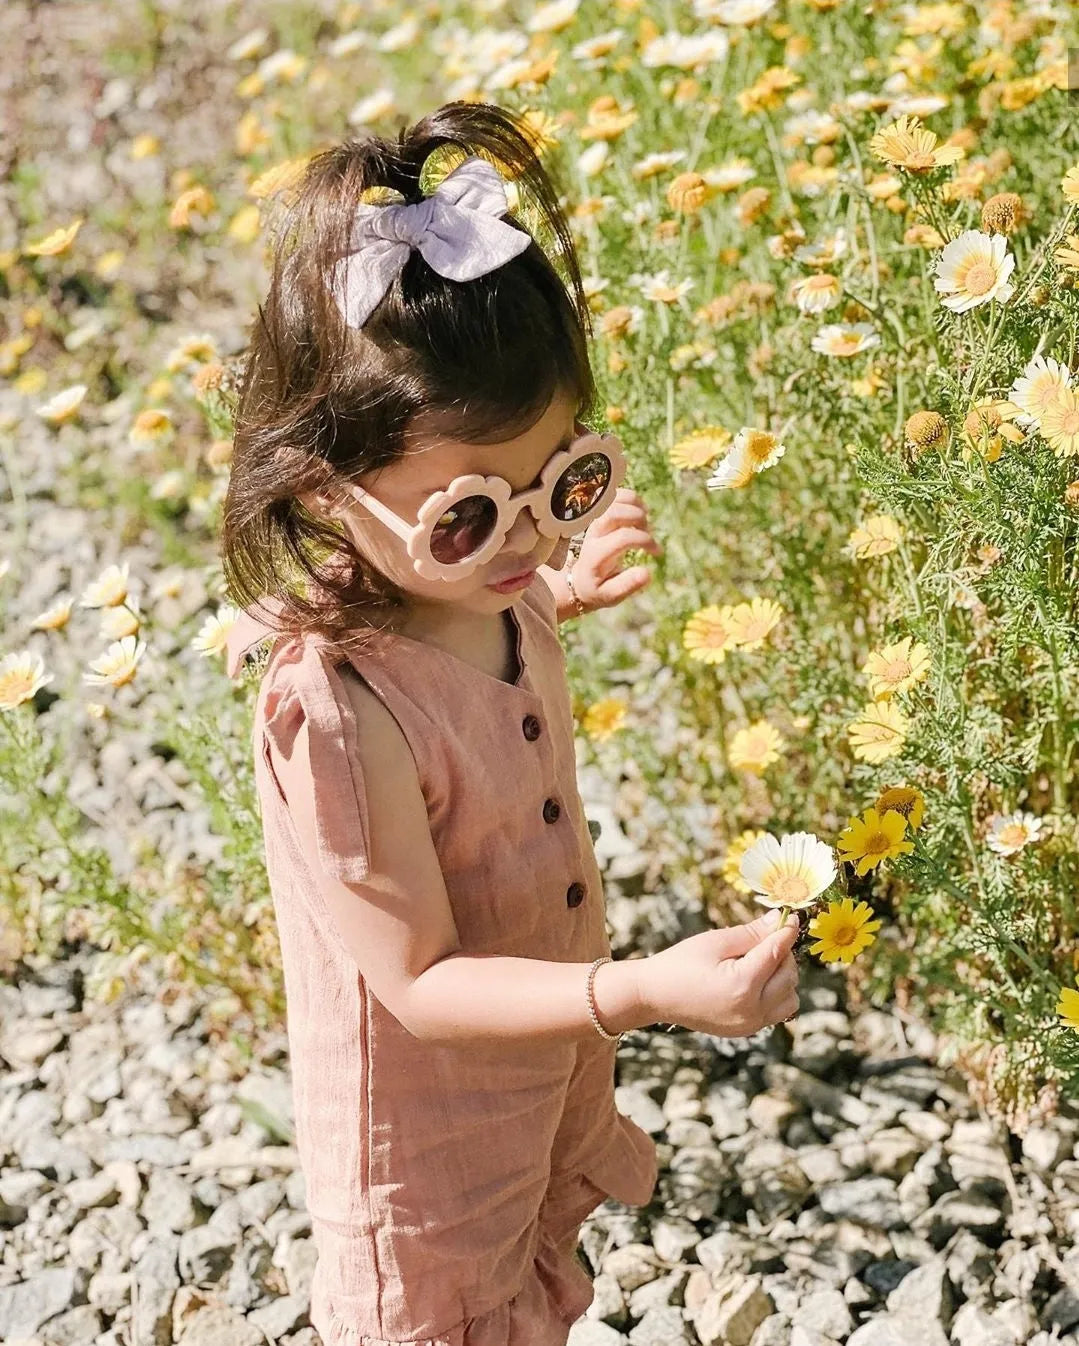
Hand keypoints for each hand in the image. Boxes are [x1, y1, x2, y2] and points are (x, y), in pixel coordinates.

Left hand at [565, 488, 663, 613]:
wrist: (580, 581)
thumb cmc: (598, 589)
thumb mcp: (611, 596)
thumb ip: (627, 585)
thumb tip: (647, 573)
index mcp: (595, 554)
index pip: (621, 538)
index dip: (644, 540)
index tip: (656, 552)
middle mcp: (592, 534)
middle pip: (612, 512)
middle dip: (637, 518)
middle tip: (648, 531)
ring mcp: (593, 522)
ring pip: (610, 499)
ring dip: (634, 503)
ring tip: (645, 517)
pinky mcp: (598, 515)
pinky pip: (610, 494)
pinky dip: (628, 496)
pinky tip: (639, 508)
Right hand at [634, 910, 800, 1036]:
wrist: (655, 996)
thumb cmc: (681, 963)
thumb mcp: (715, 942)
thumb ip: (751, 933)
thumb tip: (779, 920)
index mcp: (743, 985)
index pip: (778, 952)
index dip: (787, 931)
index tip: (791, 917)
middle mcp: (752, 1010)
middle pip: (789, 976)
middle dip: (783, 953)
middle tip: (763, 938)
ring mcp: (750, 1024)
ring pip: (790, 998)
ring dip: (783, 977)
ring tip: (758, 962)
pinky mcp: (747, 1030)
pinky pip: (777, 1011)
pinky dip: (775, 993)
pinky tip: (753, 980)